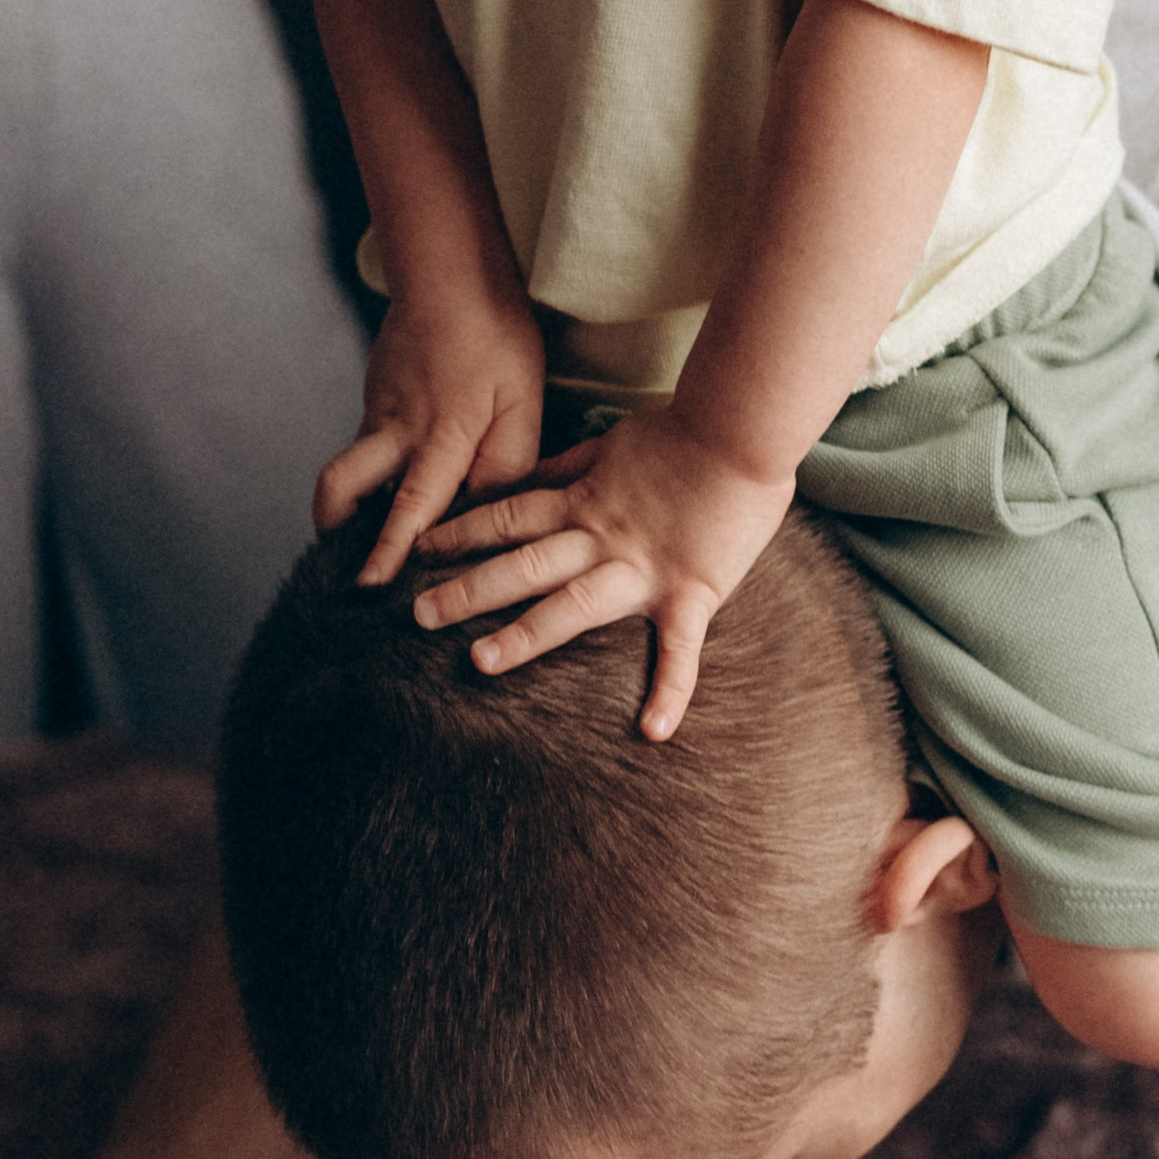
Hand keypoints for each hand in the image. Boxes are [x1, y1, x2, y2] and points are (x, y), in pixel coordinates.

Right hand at [313, 290, 545, 582]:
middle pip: (344, 486)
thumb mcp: (521, 398)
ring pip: (347, 470)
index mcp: (443, 434)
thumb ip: (508, 460)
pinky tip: (390, 488)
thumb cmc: (496, 334)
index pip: (412, 505)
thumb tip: (488, 510)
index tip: (372, 587)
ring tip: (356, 540)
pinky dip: (369, 477)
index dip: (390, 549)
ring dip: (345, 507)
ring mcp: (379, 413)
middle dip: (336, 531)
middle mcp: (400, 430)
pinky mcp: (373, 400)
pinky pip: (363, 449)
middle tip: (342, 573)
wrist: (448, 272)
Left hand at [411, 404, 796, 739]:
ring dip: (526, 634)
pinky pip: (681, 648)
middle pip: (524, 563)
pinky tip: (654, 731)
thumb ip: (571, 468)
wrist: (741, 427)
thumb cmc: (682, 430)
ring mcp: (644, 568)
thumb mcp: (612, 441)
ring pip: (574, 605)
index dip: (461, 533)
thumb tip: (530, 477)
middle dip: (469, 589)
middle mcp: (603, 538)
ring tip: (479, 663)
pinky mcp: (692, 591)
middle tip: (418, 615)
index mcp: (584, 502)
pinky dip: (671, 689)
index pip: (509, 517)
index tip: (419, 549)